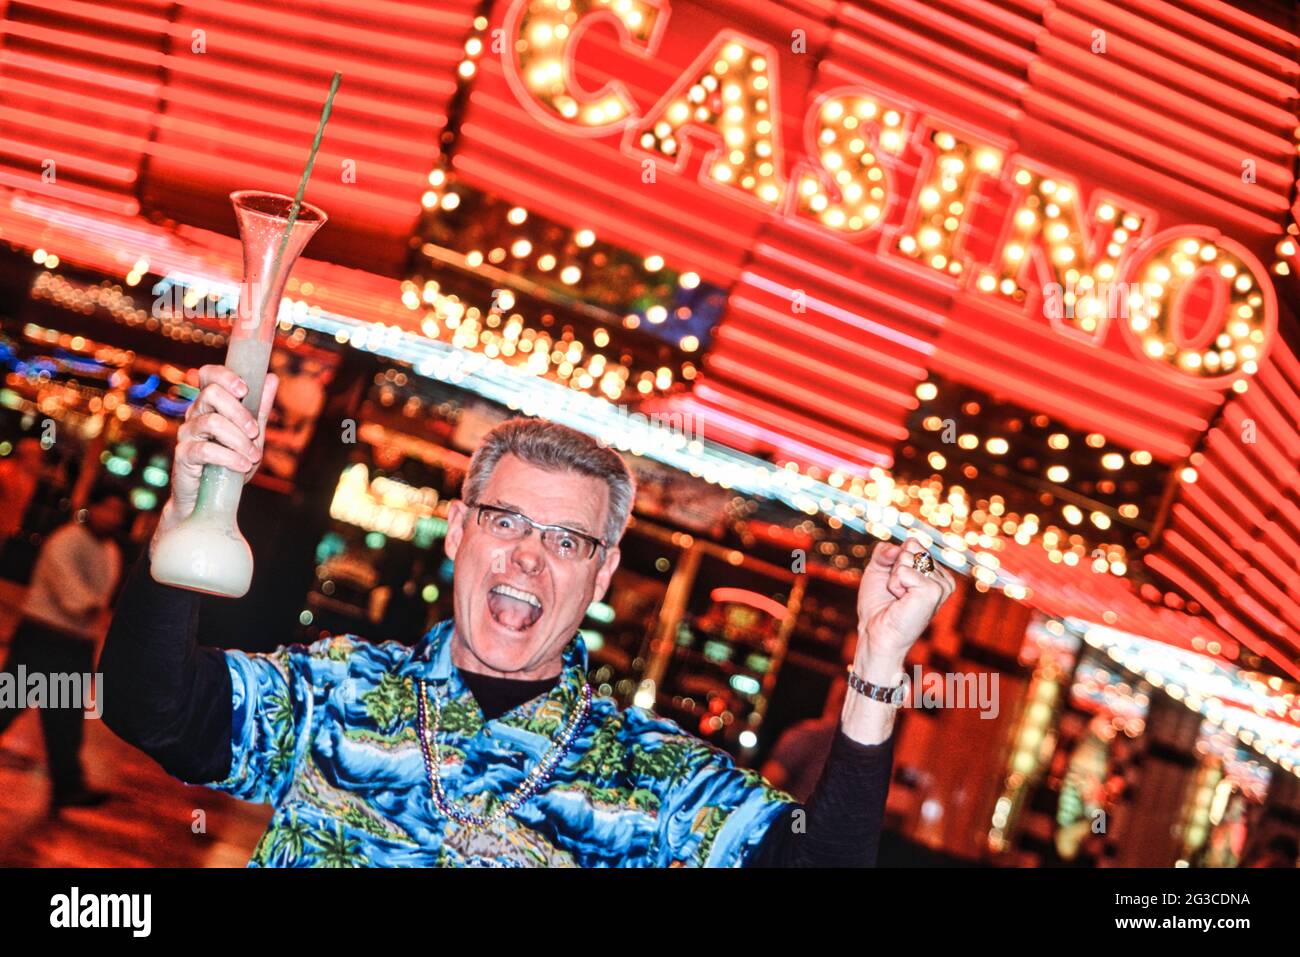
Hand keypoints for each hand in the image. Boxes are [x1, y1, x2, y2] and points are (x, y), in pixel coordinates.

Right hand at [154, 365, 277, 540]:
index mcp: (210, 404)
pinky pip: (205, 450)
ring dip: (239, 440)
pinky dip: (230, 457)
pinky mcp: (183, 455)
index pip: (208, 375)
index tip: (245, 390)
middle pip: (211, 394)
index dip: (225, 376)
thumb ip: (259, 407)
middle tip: (255, 432)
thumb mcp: (251, 434)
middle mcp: (194, 414)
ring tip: (254, 457)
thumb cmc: (231, 462)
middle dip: (239, 412)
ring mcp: (186, 434)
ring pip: (212, 422)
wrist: (209, 499)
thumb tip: (271, 377)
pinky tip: (244, 466)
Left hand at [840, 538, 955, 745]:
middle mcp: (943, 579)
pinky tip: (901, 600)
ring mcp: (941, 586)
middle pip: (912, 547)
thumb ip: (886, 551)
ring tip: (898, 597)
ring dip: (894, 577)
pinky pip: (904, 571)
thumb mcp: (878, 570)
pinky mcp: (933, 592)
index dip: (894, 559)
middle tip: (895, 591)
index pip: (913, 543)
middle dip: (894, 567)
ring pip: (908, 557)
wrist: (876, 633)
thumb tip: (898, 547)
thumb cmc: (878, 606)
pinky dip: (895, 583)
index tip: (894, 583)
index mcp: (936, 574)